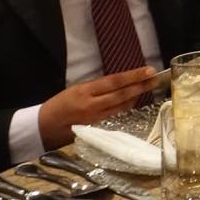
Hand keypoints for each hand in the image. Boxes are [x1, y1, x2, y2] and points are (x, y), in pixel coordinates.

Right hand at [38, 67, 156, 148]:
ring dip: (136, 96)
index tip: (148, 71)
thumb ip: (97, 87)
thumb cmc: (59, 104)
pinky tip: (134, 101)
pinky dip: (125, 107)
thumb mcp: (76, 89)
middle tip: (155, 78)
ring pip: (121, 106)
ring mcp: (95, 118)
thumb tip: (120, 82)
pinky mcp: (96, 128)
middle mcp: (91, 105)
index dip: (133, 76)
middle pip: (122, 94)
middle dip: (141, 86)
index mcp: (85, 91)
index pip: (114, 82)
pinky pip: (115, 116)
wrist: (43, 126)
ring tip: (149, 87)